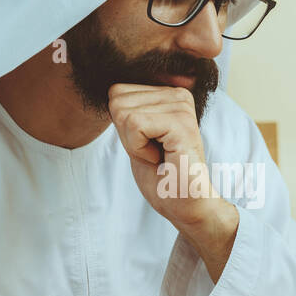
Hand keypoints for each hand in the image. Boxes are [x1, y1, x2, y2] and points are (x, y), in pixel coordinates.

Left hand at [108, 82, 237, 279]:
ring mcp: (181, 106)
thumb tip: (111, 90)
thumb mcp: (135, 136)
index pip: (116, 92)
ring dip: (134, 144)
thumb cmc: (162, 176)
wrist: (184, 204)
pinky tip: (161, 158)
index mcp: (168, 93)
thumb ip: (127, 111)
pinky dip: (139, 149)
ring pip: (124, 113)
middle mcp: (178, 94)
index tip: (146, 144)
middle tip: (153, 153)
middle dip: (126, 135)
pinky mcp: (181, 123)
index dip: (122, 126)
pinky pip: (134, 124)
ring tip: (159, 156)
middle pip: (117, 100)